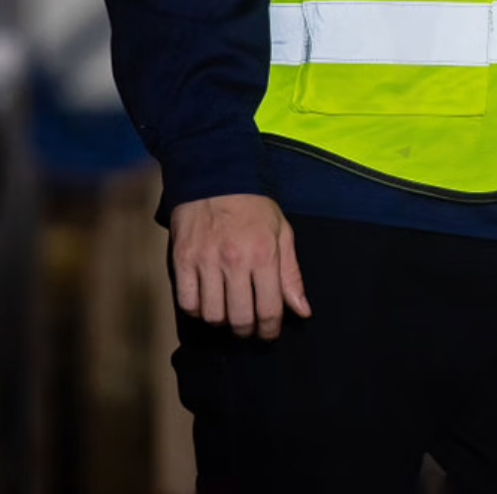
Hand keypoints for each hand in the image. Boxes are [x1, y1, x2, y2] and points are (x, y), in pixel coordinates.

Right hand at [170, 193, 311, 339]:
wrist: (215, 176)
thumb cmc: (253, 206)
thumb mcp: (282, 232)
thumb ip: (291, 274)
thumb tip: (302, 311)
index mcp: (264, 254)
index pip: (269, 310)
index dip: (270, 329)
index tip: (269, 331)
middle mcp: (235, 261)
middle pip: (240, 319)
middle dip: (247, 329)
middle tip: (248, 324)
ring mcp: (206, 261)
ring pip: (213, 316)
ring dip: (222, 319)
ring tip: (228, 309)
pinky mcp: (183, 260)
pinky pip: (187, 304)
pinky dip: (197, 310)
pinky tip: (206, 299)